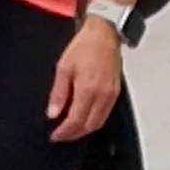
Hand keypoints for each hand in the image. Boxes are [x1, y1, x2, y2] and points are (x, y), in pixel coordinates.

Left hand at [48, 19, 125, 141]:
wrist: (104, 33)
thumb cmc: (85, 46)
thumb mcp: (63, 68)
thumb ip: (58, 93)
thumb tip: (53, 113)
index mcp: (88, 89)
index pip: (75, 120)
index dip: (64, 132)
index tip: (55, 136)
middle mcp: (102, 95)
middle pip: (88, 126)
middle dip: (73, 135)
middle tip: (61, 136)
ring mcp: (111, 94)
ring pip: (99, 123)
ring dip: (84, 130)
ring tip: (71, 130)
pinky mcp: (116, 92)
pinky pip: (106, 114)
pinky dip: (94, 121)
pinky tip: (85, 118)